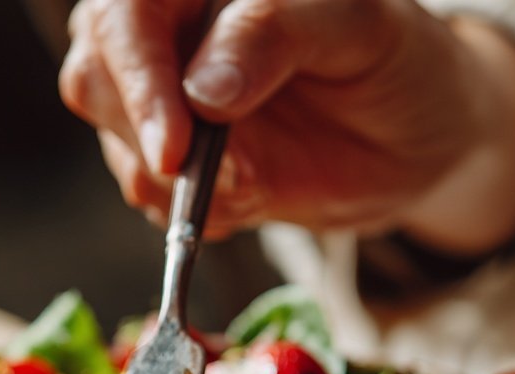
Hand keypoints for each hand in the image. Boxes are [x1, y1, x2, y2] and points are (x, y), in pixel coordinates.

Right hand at [59, 0, 514, 252]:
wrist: (418, 143)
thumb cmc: (400, 65)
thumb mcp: (361, 28)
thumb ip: (278, 33)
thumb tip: (202, 92)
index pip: (127, 13)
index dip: (138, 79)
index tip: (175, 151)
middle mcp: (173, 32)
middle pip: (95, 76)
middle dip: (150, 139)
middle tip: (236, 176)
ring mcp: (170, 98)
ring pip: (118, 143)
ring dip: (174, 185)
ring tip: (256, 183)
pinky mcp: (180, 159)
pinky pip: (149, 194)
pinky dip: (189, 214)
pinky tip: (248, 198)